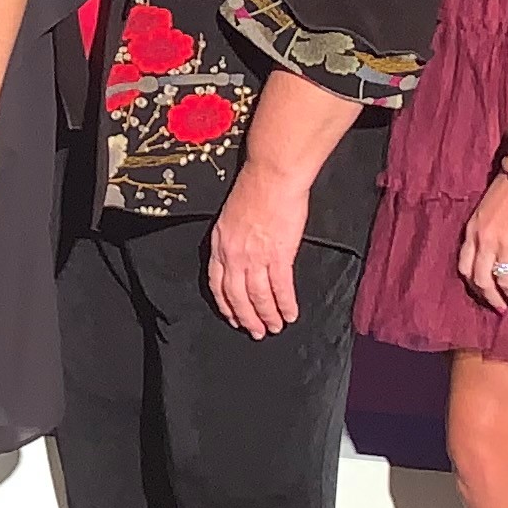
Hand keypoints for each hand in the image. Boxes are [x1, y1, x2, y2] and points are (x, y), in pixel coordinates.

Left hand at [206, 163, 311, 339]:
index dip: (225, 304)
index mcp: (220, 244)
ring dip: (268, 316)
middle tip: (256, 332)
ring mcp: (255, 256)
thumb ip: (231, 239)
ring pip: (258, 297)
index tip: (233, 316)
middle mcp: (233, 254)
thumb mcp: (230, 215)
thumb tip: (240, 257)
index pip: (217, 284)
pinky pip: (280, 288)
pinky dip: (286, 304)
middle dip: (246, 318)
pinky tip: (291, 313)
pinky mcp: (278, 255)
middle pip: (236, 296)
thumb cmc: (255, 188)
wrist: (272, 175)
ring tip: (276, 327)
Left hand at [451, 171, 507, 311]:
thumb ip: (484, 231)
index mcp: (473, 230)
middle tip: (503, 310)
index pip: (465, 267)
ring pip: (505, 280)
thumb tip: (492, 254)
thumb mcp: (486, 209)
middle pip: (481, 280)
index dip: (475, 287)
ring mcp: (506, 240)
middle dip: (492, 299)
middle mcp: (485, 238)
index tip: (485, 295)